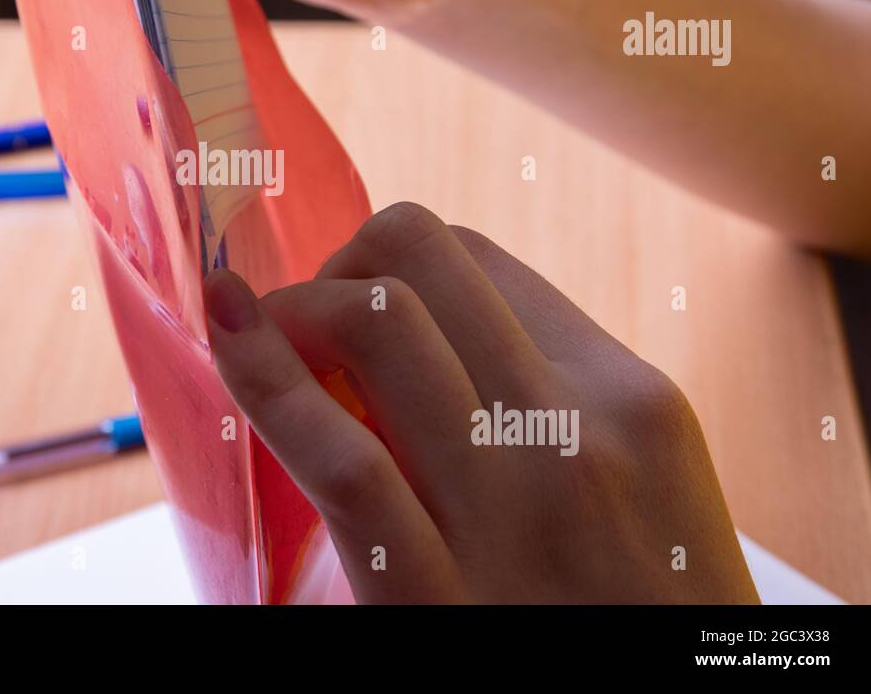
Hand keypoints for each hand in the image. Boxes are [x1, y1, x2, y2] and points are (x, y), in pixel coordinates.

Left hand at [204, 203, 758, 602]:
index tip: (353, 325)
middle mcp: (582, 429)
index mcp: (630, 396)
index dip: (392, 272)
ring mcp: (515, 513)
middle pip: (418, 252)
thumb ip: (552, 409)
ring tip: (266, 348)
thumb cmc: (637, 617)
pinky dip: (266, 379)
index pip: (474, 259)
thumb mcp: (641, 494)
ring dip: (296, 310)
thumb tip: (418, 339)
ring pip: (377, 319)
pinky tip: (229, 339)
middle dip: (337, 269)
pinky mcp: (439, 600)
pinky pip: (343, 461)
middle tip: (307, 334)